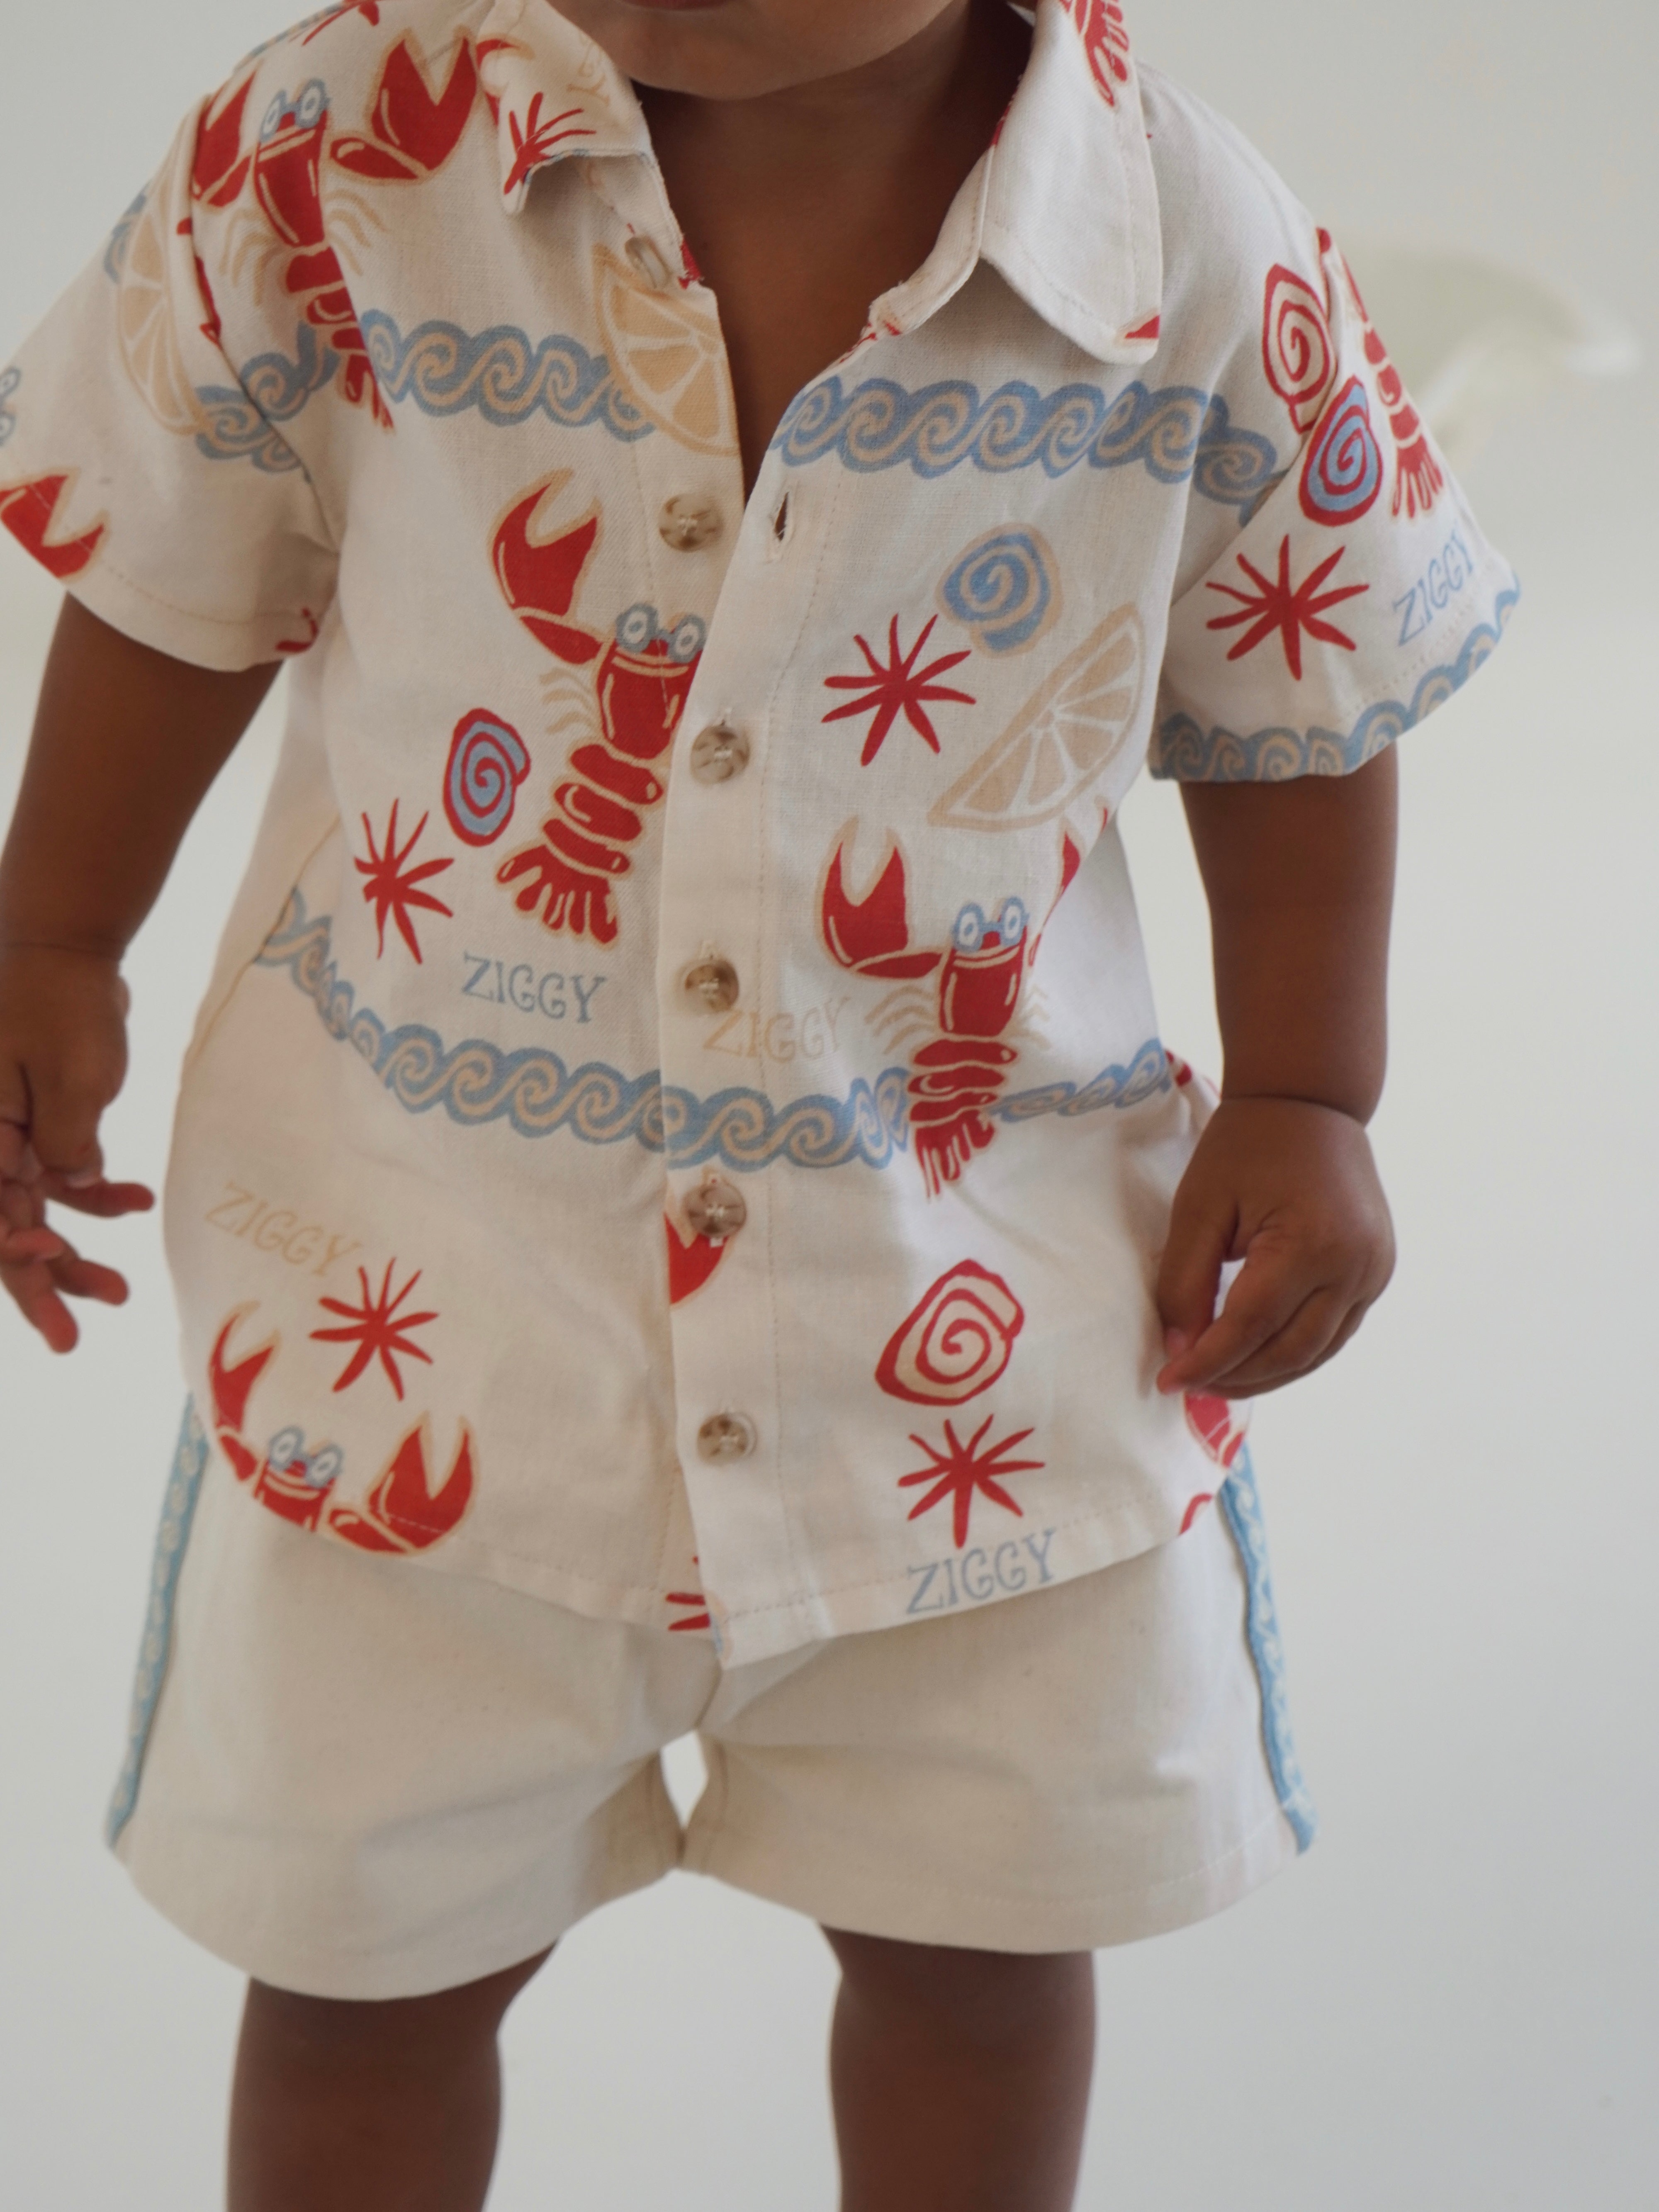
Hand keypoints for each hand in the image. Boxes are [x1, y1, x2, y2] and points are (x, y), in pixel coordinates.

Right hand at [0, 948, 154, 1351]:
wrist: (64, 947)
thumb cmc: (59, 1002)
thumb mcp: (72, 1075)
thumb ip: (68, 1139)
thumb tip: (71, 1187)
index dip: (20, 1268)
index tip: (57, 1301)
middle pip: (6, 1229)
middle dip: (39, 1285)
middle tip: (73, 1338)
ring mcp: (11, 1135)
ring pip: (34, 1211)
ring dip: (73, 1249)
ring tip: (120, 1291)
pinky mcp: (40, 1121)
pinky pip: (61, 1174)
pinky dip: (96, 1194)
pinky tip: (136, 1204)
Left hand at [1155, 1096, 1393, 1398]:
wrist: (1311, 1101)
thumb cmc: (1247, 1145)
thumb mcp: (1200, 1206)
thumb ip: (1185, 1281)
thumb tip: (1181, 1349)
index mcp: (1311, 1243)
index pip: (1250, 1326)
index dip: (1207, 1360)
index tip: (1166, 1380)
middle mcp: (1355, 1265)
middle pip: (1289, 1350)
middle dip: (1235, 1377)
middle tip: (1187, 1383)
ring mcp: (1374, 1271)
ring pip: (1317, 1352)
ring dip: (1266, 1375)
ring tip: (1216, 1379)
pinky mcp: (1377, 1271)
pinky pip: (1335, 1332)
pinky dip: (1295, 1352)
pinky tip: (1256, 1356)